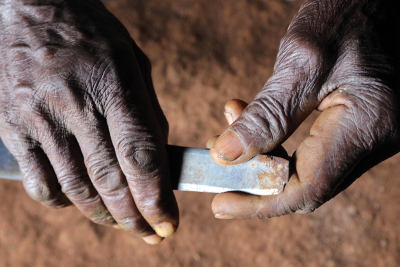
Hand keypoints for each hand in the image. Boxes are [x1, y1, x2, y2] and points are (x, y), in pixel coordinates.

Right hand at [0, 0, 177, 243]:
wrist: (28, 7)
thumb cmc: (91, 35)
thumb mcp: (132, 61)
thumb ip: (148, 112)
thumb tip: (159, 161)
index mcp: (113, 83)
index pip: (139, 155)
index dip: (155, 198)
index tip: (168, 224)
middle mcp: (75, 103)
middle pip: (109, 180)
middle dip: (134, 217)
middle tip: (151, 233)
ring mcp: (39, 117)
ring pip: (76, 188)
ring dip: (103, 215)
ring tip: (122, 221)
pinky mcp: (12, 126)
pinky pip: (40, 183)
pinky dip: (64, 202)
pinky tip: (80, 199)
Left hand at [209, 0, 399, 218]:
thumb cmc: (345, 16)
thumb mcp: (301, 61)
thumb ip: (267, 114)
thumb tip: (227, 154)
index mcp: (368, 125)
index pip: (306, 189)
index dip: (259, 202)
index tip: (219, 204)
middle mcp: (378, 139)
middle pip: (306, 186)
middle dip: (255, 178)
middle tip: (218, 159)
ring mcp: (371, 136)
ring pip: (308, 170)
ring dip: (264, 156)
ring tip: (229, 126)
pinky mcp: (360, 127)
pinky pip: (315, 152)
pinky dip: (280, 143)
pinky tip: (254, 118)